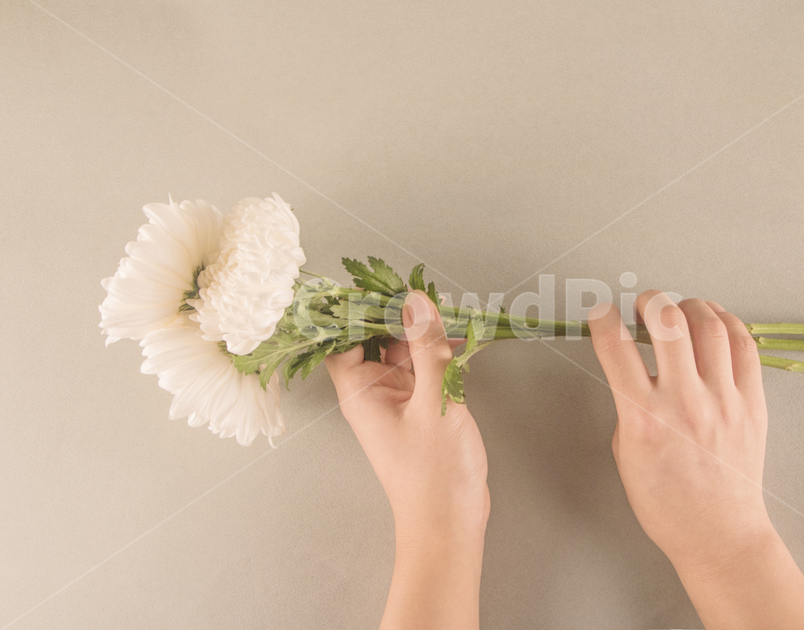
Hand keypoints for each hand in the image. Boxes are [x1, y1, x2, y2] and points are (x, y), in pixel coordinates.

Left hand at [324, 289, 489, 542]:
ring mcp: (399, 399)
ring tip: (446, 308)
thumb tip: (414, 300)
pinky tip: (460, 341)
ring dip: (422, 331)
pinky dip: (439, 353)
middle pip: (374, 339)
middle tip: (421, 289)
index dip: (352, 309)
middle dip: (396, 313)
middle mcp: (374, 392)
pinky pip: (425, 368)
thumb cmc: (433, 474)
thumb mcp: (435, 402)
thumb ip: (426, 348)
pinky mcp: (423, 407)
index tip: (375, 281)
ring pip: (404, 350)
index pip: (341, 338)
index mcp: (360, 392)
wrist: (450, 523)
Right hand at [589, 293, 803, 628]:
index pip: (615, 348)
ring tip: (681, 308)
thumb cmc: (665, 503)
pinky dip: (728, 323)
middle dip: (650, 301)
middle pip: (667, 323)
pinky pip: (745, 347)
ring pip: (710, 326)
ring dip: (690, 306)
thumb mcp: (626, 455)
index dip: (602, 320)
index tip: (601, 314)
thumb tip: (636, 373)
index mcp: (643, 418)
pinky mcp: (753, 403)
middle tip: (644, 304)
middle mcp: (683, 402)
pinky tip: (715, 321)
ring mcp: (723, 401)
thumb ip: (628, 408)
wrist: (718, 534)